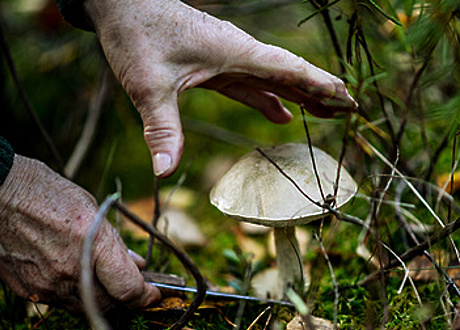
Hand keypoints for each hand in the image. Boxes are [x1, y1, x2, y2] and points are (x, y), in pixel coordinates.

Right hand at [0, 154, 160, 311]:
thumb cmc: (42, 190)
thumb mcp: (90, 206)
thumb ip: (113, 241)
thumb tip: (134, 263)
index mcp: (90, 242)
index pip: (128, 289)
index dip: (147, 296)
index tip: (154, 293)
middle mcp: (69, 270)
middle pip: (110, 305)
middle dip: (126, 299)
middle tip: (133, 287)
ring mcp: (45, 285)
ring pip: (85, 308)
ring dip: (101, 298)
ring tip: (104, 279)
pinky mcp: (27, 291)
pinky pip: (60, 302)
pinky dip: (75, 294)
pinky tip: (76, 276)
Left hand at [83, 0, 356, 176]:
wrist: (119, 3)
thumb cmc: (137, 34)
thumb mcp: (150, 85)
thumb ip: (162, 129)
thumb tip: (164, 173)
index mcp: (236, 53)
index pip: (291, 71)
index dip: (322, 86)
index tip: (350, 100)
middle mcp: (237, 53)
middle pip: (290, 74)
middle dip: (320, 93)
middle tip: (349, 111)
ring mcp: (225, 57)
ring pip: (271, 79)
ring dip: (298, 96)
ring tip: (324, 113)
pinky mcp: (211, 63)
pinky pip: (248, 83)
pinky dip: (266, 98)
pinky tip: (279, 113)